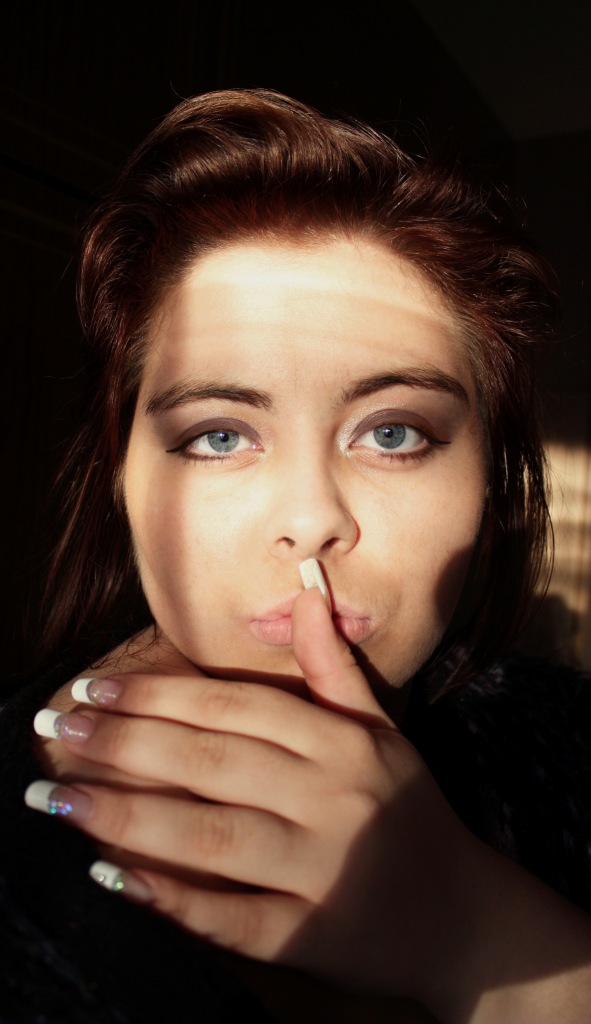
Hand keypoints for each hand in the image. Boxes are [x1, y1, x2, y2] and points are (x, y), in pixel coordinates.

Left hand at [29, 589, 590, 1021]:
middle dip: (127, 742)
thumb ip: (333, 666)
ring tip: (58, 799)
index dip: (160, 694)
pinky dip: (173, 900)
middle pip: (214, 762)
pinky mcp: (311, 936)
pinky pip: (231, 918)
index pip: (237, 706)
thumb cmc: (409, 812)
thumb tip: (306, 589)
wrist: (464, 918)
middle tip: (57, 726)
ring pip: (212, 836)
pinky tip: (116, 878)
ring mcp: (321, 871)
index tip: (94, 687)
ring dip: (129, 816)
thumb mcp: (383, 732)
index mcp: (342, 745)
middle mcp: (331, 800)